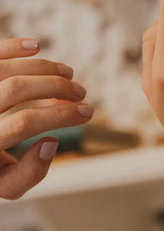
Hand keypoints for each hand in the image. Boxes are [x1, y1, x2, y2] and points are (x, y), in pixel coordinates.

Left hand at [0, 38, 93, 199]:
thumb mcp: (6, 184)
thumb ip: (29, 174)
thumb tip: (51, 142)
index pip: (25, 123)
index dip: (61, 116)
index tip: (88, 112)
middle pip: (17, 88)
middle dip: (56, 87)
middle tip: (81, 93)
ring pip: (7, 68)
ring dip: (44, 67)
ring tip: (69, 73)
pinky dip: (13, 46)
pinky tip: (36, 46)